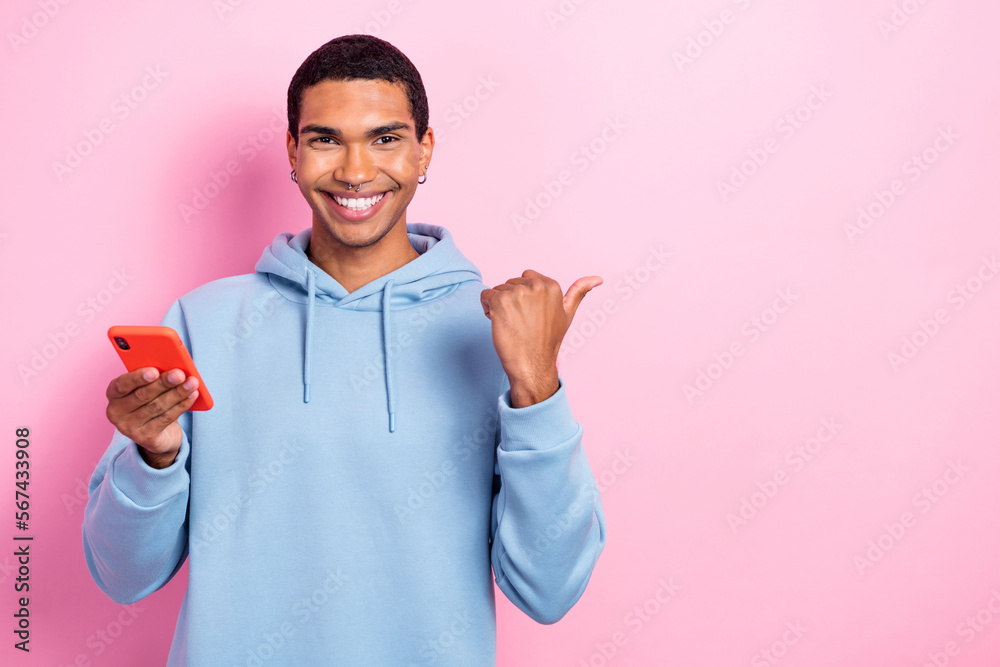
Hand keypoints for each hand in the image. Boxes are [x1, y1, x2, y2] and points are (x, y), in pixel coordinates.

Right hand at [105, 368, 199, 468]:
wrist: (158, 433)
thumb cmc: (151, 401)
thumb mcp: (148, 388)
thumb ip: (154, 377)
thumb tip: (173, 367)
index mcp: (113, 394)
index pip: (121, 385)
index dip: (137, 378)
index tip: (154, 371)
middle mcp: (117, 412)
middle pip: (142, 395)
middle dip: (163, 383)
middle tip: (179, 374)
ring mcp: (130, 427)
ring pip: (157, 407)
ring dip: (177, 393)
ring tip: (192, 383)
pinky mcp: (146, 438)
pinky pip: (167, 418)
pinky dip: (182, 405)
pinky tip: (192, 395)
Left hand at [480, 270, 601, 405]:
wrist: (532, 365)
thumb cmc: (548, 341)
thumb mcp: (567, 314)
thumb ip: (579, 292)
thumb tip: (597, 278)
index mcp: (551, 285)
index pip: (526, 278)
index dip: (524, 297)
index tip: (531, 315)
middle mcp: (535, 285)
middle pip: (510, 284)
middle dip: (511, 301)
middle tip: (521, 323)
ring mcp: (517, 293)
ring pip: (497, 290)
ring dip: (498, 306)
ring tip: (511, 325)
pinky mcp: (500, 301)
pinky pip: (485, 296)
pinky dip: (487, 309)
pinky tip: (498, 324)